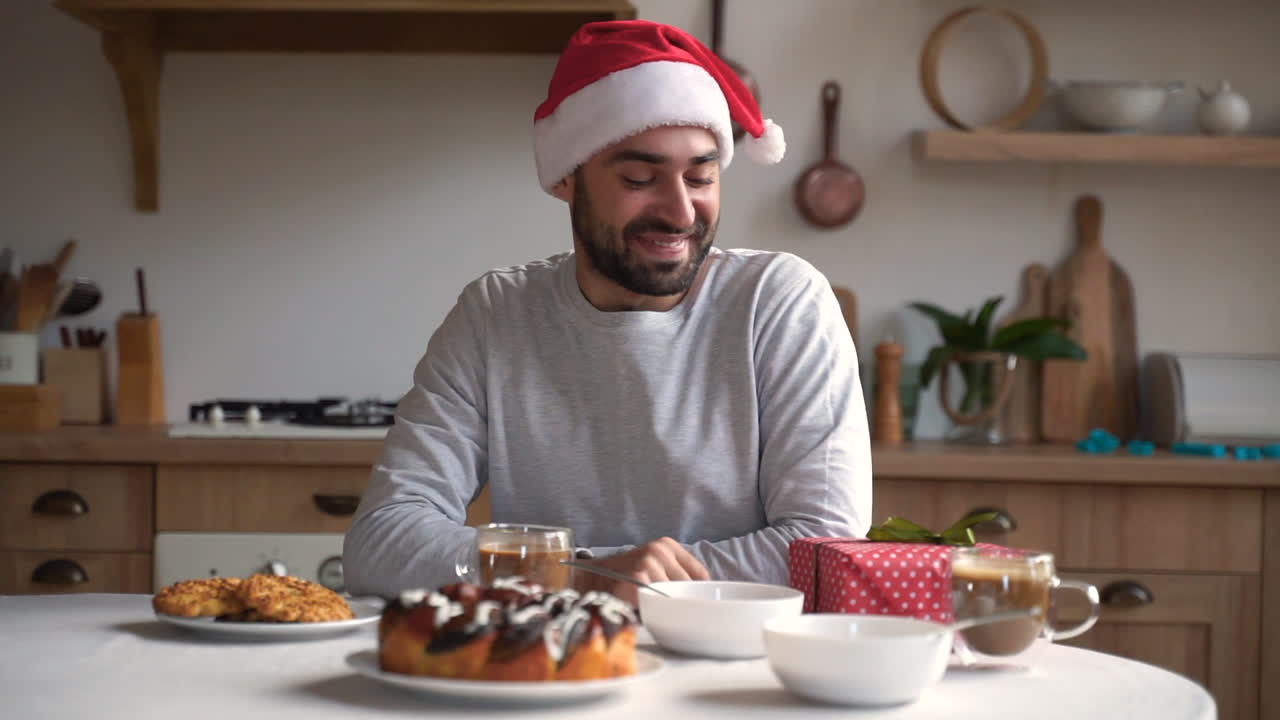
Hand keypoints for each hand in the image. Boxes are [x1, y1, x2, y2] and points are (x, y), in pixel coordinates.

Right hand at [572, 537, 709, 604]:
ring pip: (673, 597)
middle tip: (673, 611)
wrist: (593, 577)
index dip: (700, 593)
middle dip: (683, 602)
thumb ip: (677, 575)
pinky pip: (656, 603)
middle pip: (688, 587)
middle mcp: (659, 551)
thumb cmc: (628, 575)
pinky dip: (653, 611)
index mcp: (668, 545)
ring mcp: (648, 563)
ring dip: (667, 608)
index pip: (700, 575)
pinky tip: (644, 609)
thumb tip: (706, 599)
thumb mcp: (655, 565)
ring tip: (653, 608)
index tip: (699, 605)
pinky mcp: (637, 579)